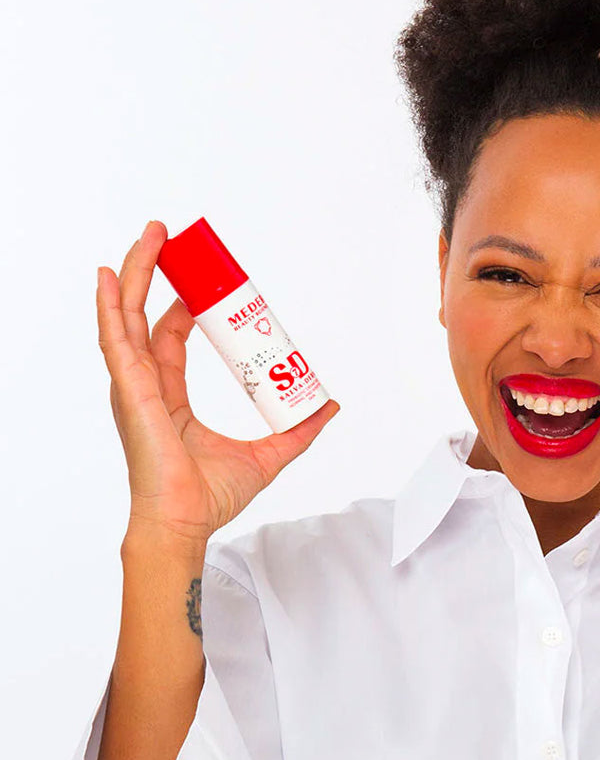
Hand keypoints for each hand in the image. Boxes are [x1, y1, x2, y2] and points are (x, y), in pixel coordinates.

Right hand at [97, 221, 339, 553]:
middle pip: (146, 316)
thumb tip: (332, 406)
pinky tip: (107, 275)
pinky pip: (116, 339)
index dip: (185, 306)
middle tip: (168, 238)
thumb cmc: (210, 496)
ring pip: (127, 317)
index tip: (207, 285)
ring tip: (150, 235)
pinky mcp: (130, 391)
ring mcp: (134, 386)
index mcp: (168, 395)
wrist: (186, 523)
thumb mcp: (268, 454)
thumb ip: (300, 432)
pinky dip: (110, 306)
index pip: (172, 337)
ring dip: (135, 273)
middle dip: (155, 274)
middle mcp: (146, 385)